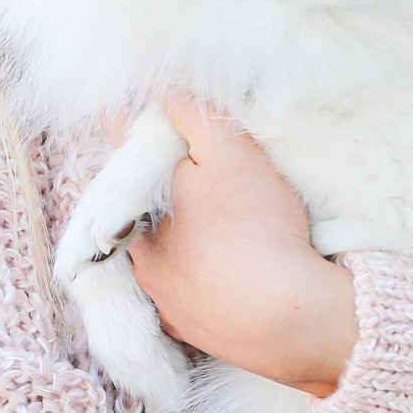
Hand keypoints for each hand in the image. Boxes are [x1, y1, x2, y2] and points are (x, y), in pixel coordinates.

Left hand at [123, 98, 357, 394]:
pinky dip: (191, 279)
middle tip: (196, 176)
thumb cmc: (258, 227)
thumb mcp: (229, 151)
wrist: (286, 318)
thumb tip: (158, 87)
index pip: (125, 148)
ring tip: (212, 228)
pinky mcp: (180, 324)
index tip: (162, 116)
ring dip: (172, 236)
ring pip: (152, 251)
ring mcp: (155, 292)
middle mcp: (135, 249)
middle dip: (158, 187)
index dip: (144, 126)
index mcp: (138, 201)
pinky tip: (217, 273)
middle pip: (137, 204)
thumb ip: (190, 112)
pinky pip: (177, 292)